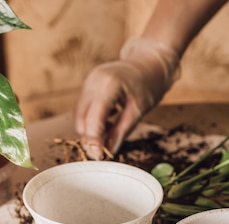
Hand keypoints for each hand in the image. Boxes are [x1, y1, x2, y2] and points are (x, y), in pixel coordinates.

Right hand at [75, 37, 179, 158]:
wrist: (149, 62)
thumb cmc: (149, 83)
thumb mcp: (139, 110)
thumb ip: (122, 131)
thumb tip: (108, 151)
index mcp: (109, 85)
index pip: (94, 118)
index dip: (94, 140)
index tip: (99, 156)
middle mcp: (93, 81)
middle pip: (81, 119)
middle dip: (89, 137)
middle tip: (104, 152)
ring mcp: (88, 82)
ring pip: (79, 115)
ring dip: (89, 130)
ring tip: (108, 136)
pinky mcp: (88, 85)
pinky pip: (83, 108)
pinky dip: (91, 121)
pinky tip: (108, 123)